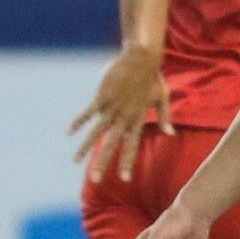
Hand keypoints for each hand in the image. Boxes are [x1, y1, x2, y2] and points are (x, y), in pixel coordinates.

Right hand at [70, 48, 174, 181]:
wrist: (141, 58)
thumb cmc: (153, 77)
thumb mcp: (162, 98)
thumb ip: (164, 117)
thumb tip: (170, 134)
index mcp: (137, 119)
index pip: (131, 146)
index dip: (127, 162)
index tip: (124, 179)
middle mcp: (123, 117)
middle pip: (111, 145)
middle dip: (103, 163)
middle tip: (96, 180)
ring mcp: (111, 107)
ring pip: (96, 132)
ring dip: (85, 148)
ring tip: (74, 160)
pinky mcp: (102, 96)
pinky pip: (87, 113)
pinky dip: (78, 123)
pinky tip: (68, 133)